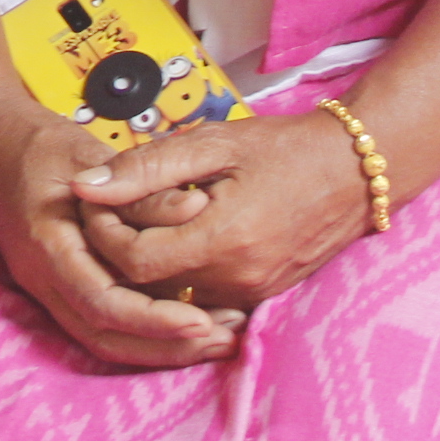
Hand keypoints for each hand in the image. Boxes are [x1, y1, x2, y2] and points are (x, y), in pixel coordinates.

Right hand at [0, 100, 243, 368]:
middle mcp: (40, 279)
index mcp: (46, 246)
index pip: (103, 304)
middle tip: (223, 341)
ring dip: (157, 348)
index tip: (204, 321)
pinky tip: (179, 325)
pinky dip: (140, 333)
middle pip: (103, 337)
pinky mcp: (54, 286)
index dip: (155, 320)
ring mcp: (43, 287)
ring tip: (213, 339)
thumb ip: (140, 191)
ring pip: (101, 338)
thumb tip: (195, 212)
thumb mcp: (89, 157)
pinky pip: (97, 324)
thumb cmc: (35, 143)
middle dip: (165, 348)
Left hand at [76, 110, 374, 311]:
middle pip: (147, 285)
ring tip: (143, 218)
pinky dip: (179, 273)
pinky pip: (201, 297)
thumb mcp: (211, 143)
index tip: (98, 201)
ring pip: (172, 295)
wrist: (354, 172)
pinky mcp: (261, 296)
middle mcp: (237, 279)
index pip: (133, 261)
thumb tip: (85, 185)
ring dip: (148, 263)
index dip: (103, 233)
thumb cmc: (282, 150)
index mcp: (222, 240)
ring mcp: (252, 294)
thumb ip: (145, 167)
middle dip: (119, 248)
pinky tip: (177, 238)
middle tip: (111, 207)